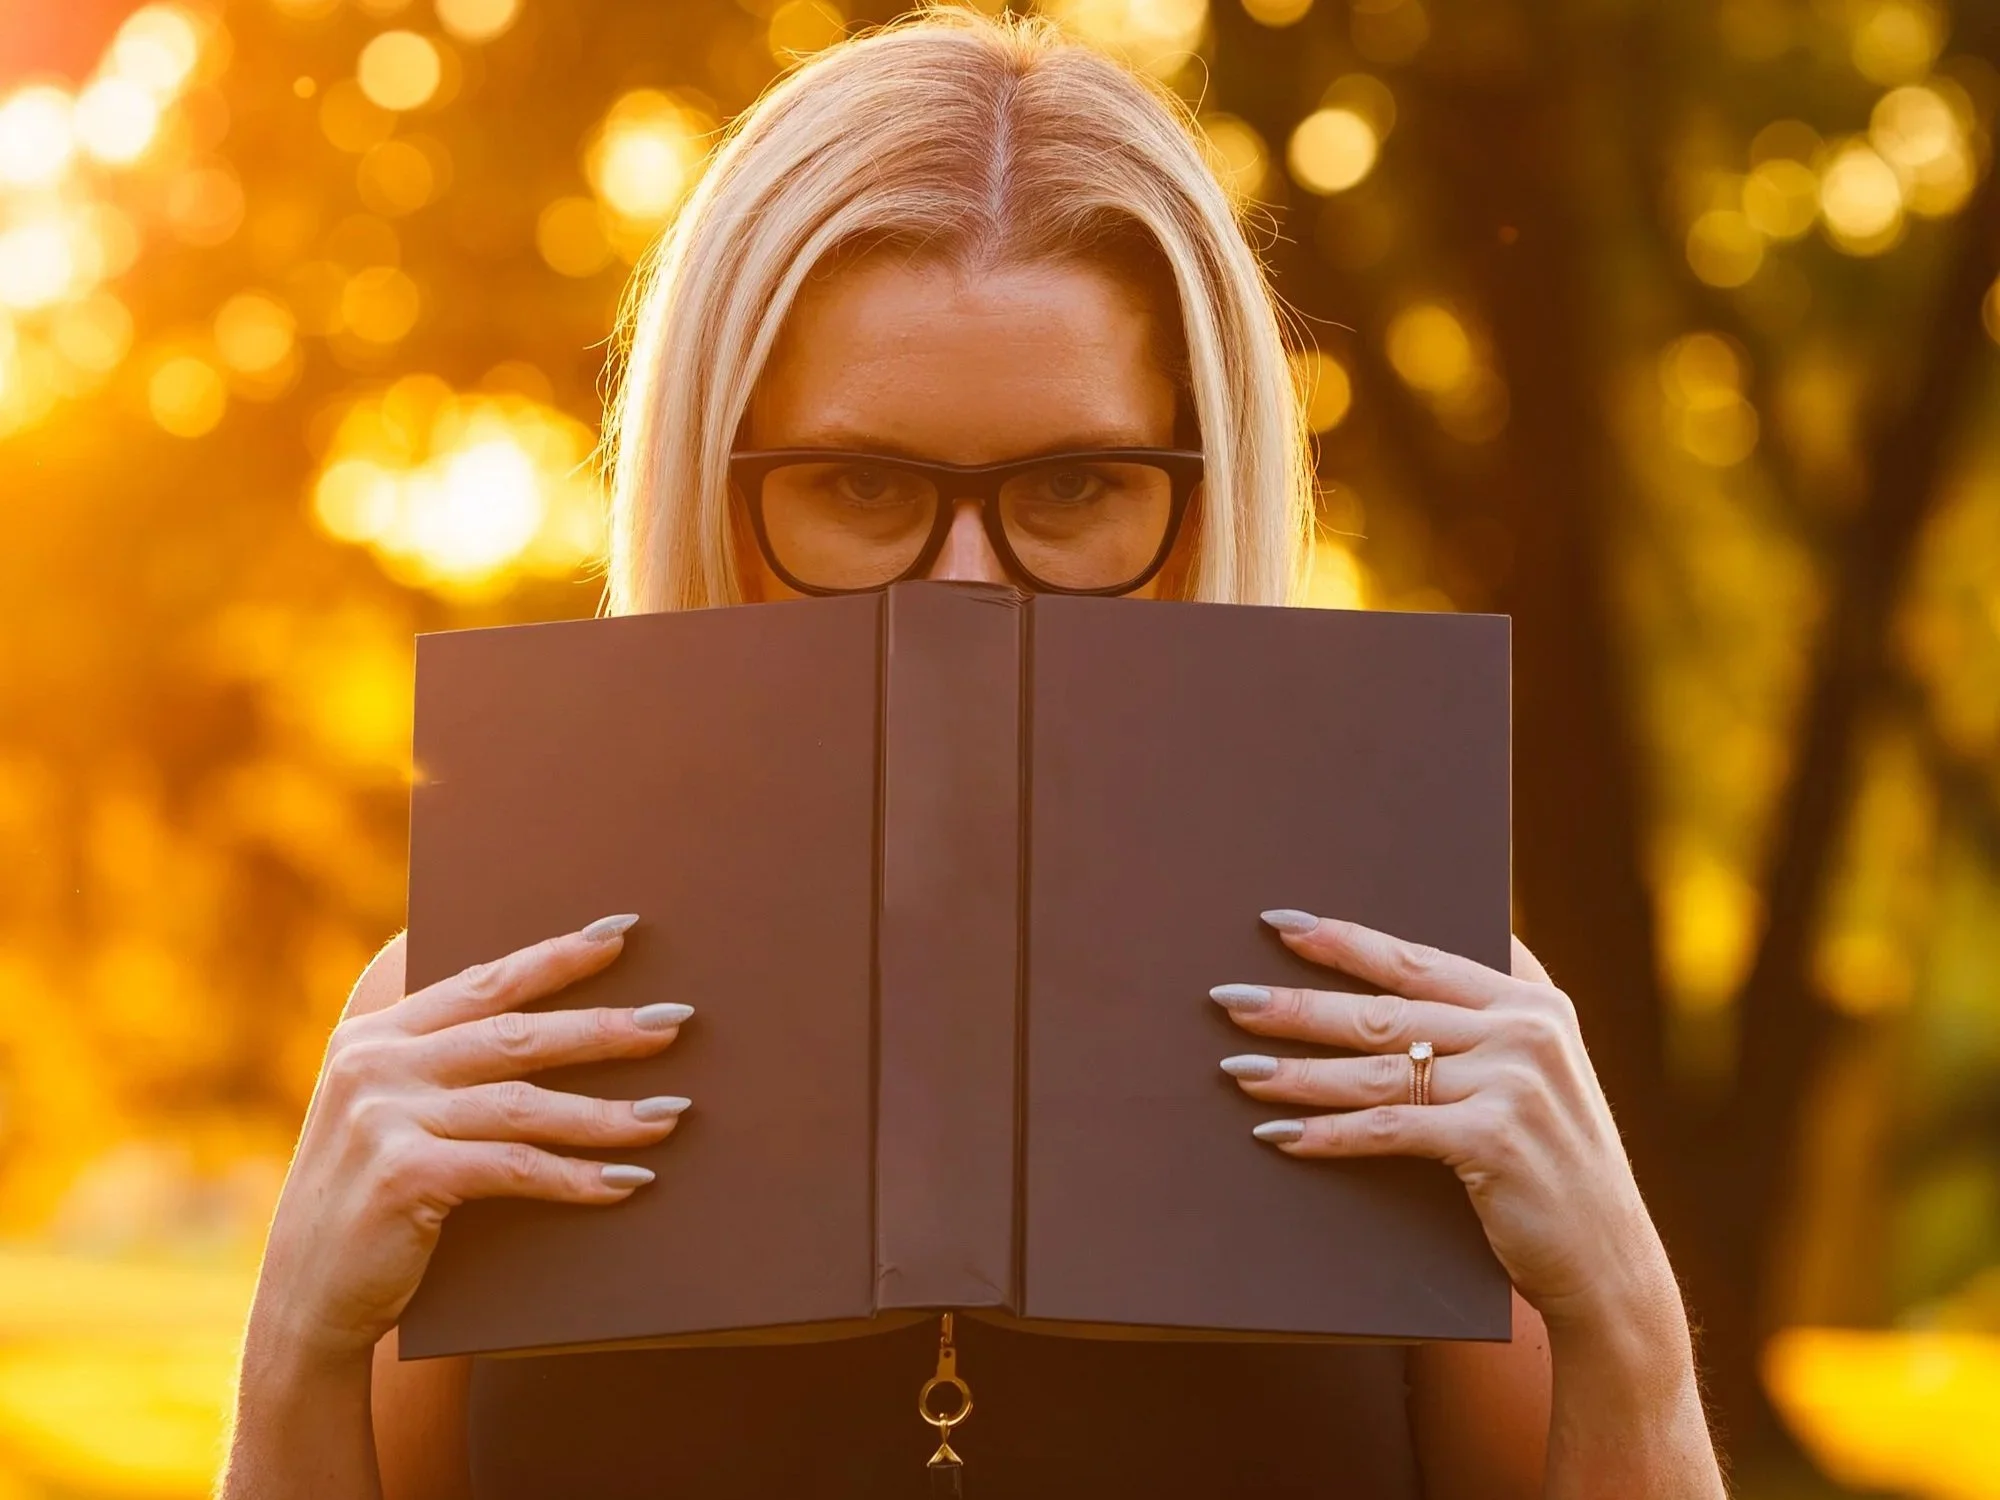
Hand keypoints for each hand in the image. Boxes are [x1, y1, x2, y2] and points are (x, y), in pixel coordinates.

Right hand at [248, 915, 691, 1365]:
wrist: (305, 1301)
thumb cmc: (369, 1206)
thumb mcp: (389, 1118)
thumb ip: (443, 1069)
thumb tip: (559, 1032)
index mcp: (374, 1036)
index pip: (483, 983)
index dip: (556, 956)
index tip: (622, 932)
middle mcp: (375, 1065)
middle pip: (515, 1034)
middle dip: (603, 1028)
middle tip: (675, 1021)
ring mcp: (384, 1117)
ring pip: (525, 1103)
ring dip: (607, 1112)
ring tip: (672, 1113)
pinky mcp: (404, 1174)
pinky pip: (514, 1167)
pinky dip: (576, 1176)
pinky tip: (628, 1182)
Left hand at [1213, 911, 1670, 1328]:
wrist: (1609, 1263)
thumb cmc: (1551, 1167)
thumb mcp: (1536, 1076)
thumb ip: (1484, 1024)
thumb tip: (1386, 983)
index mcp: (1532, 1001)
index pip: (1419, 958)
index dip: (1345, 940)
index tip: (1281, 923)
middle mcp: (1526, 1030)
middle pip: (1385, 1010)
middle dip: (1298, 1004)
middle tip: (1228, 998)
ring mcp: (1512, 1082)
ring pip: (1378, 1067)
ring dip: (1296, 1069)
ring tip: (1236, 1067)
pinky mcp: (1493, 1139)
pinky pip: (1387, 1128)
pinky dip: (1326, 1133)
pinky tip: (1276, 1133)